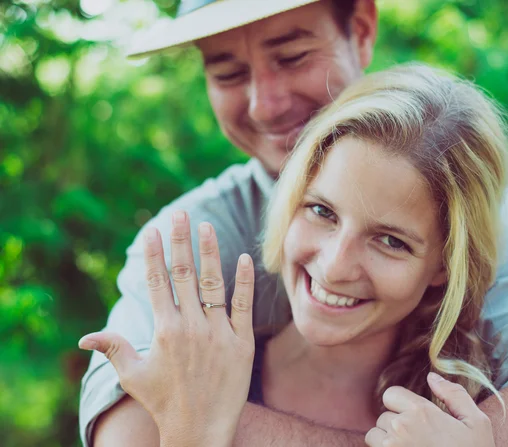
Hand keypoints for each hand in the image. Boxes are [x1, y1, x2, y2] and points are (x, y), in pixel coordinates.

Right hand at [78, 213, 254, 446]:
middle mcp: (191, 326)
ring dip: (210, 253)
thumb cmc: (163, 402)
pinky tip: (244, 258)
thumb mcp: (134, 376)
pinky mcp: (241, 343)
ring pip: (214, 284)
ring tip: (206, 226)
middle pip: (184, 274)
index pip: (158, 282)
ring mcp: (218, 333)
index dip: (156, 254)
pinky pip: (243, 306)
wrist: (200, 429)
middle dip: (181, 241)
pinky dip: (245, 281)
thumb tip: (84, 337)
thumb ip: (113, 349)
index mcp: (164, 330)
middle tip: (181, 213)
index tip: (154, 229)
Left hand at [365, 373, 494, 446]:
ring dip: (388, 440)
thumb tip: (432, 376)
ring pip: (375, 435)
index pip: (391, 394)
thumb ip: (454, 395)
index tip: (416, 417)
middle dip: (397, 424)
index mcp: (420, 412)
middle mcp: (400, 427)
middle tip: (419, 438)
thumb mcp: (477, 423)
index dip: (402, 404)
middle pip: (384, 416)